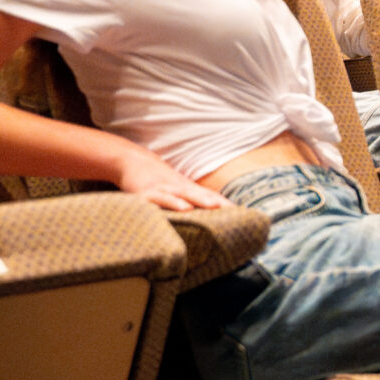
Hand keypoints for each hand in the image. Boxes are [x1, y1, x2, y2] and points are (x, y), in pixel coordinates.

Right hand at [114, 148, 234, 211]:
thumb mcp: (177, 190)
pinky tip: (183, 208)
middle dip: (220, 203)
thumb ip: (192, 202)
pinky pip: (161, 198)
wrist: (133, 161)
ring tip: (215, 206)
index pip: (212, 198)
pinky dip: (172, 203)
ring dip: (201, 200)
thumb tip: (209, 217)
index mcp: (189, 190)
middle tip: (236, 212)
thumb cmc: (158, 181)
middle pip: (203, 195)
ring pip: (186, 194)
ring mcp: (165, 189)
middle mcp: (181, 188)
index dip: (228, 206)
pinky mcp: (147, 193)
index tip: (246, 217)